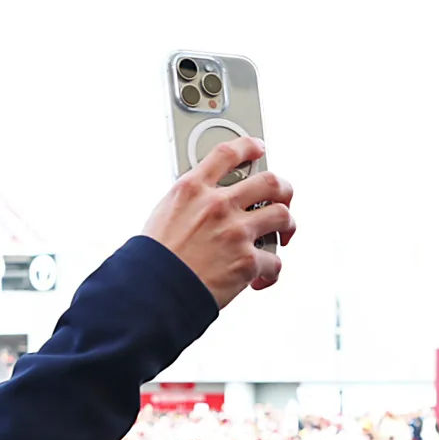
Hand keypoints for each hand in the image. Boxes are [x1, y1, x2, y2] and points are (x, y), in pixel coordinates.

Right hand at [142, 135, 294, 309]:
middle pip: (269, 181)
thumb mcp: (163, 216)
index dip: (248, 146)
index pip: (227, 153)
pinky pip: (274, 262)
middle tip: (282, 197)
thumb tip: (205, 206)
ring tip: (283, 235)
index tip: (257, 148)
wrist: (151, 293)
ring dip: (287, 226)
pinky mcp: (247, 261)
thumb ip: (189, 204)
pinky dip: (270, 272)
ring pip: (283, 215)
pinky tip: (260, 278)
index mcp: (192, 189)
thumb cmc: (152, 260)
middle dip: (283, 188)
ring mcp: (235, 232)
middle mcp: (217, 205)